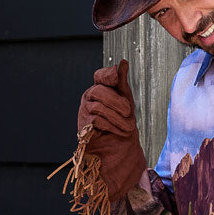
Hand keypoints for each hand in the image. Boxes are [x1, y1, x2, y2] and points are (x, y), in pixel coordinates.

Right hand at [75, 60, 146, 200]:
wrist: (121, 152)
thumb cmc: (123, 125)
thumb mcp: (126, 102)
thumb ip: (122, 83)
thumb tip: (122, 62)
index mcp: (99, 90)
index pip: (99, 76)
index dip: (107, 75)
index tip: (117, 76)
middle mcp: (89, 99)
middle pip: (99, 91)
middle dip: (117, 101)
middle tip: (129, 112)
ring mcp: (84, 113)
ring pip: (99, 107)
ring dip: (118, 118)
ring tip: (129, 127)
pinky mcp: (83, 128)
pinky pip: (97, 120)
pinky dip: (112, 126)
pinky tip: (121, 132)